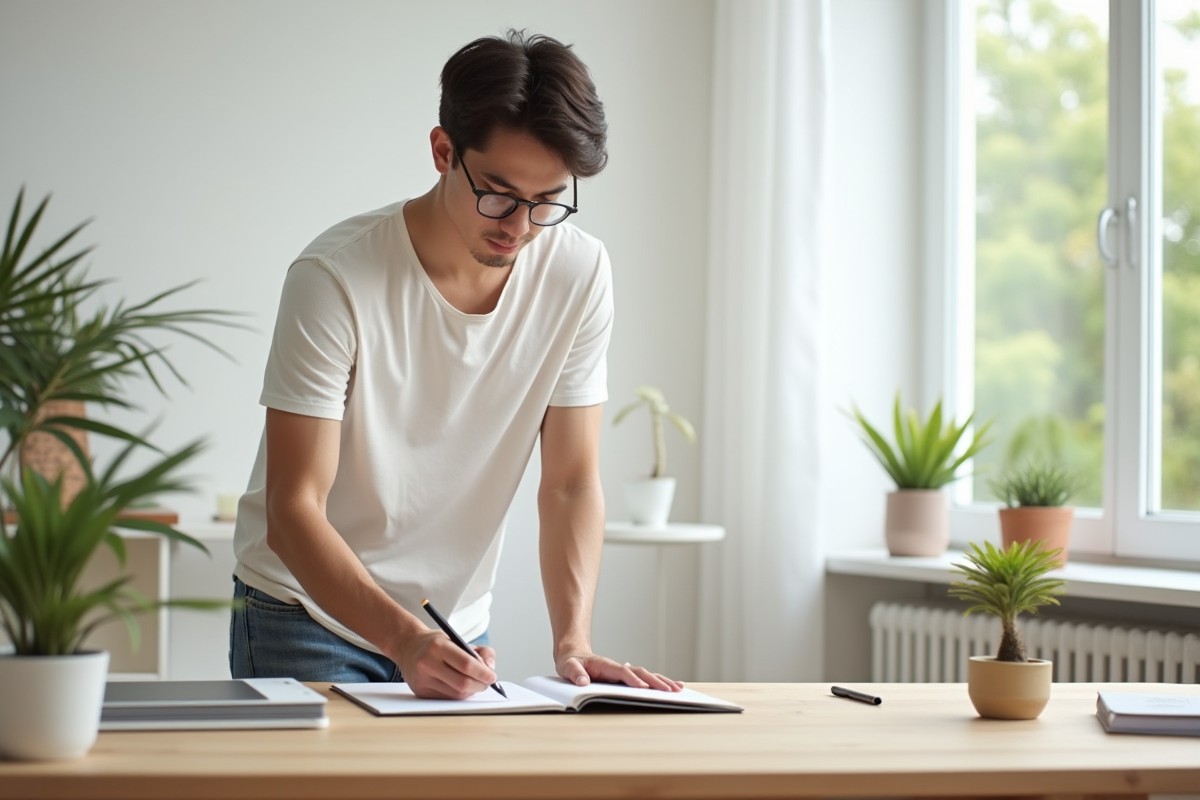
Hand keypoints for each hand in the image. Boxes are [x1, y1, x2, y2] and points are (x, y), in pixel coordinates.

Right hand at [392, 630, 498, 699]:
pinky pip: (446, 698)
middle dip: (480, 685)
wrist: (408, 647)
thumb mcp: (458, 639)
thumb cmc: (437, 643)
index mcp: (438, 646)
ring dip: (471, 691)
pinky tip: (461, 687)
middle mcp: (427, 663)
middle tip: (487, 683)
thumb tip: (490, 668)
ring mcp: (422, 679)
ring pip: (456, 694)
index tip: (492, 676)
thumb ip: (481, 651)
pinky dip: (459, 695)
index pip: (467, 664)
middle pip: (462, 683)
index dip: (483, 673)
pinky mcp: (420, 691)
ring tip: (475, 684)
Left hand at [555, 651, 684, 691]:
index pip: (622, 672)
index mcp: (605, 665)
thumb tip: (582, 681)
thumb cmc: (571, 662)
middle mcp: (617, 667)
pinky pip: (644, 679)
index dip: (633, 680)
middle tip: (670, 691)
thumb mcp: (567, 666)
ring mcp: (623, 671)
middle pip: (641, 672)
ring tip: (678, 688)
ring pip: (646, 675)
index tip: (643, 689)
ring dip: (662, 681)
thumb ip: (574, 672)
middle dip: (655, 682)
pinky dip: (658, 682)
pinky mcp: (624, 677)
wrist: (573, 655)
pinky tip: (671, 686)